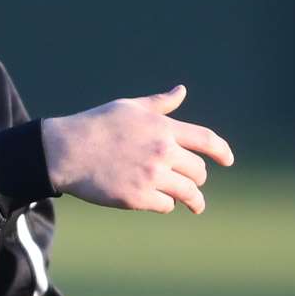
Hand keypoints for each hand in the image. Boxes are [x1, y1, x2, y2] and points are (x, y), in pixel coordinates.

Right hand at [42, 85, 232, 213]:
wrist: (66, 151)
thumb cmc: (96, 125)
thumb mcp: (129, 107)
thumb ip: (160, 103)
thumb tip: (181, 90)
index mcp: (163, 128)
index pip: (207, 140)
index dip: (222, 152)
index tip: (228, 160)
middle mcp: (162, 152)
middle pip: (198, 170)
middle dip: (197, 177)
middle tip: (192, 183)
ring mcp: (151, 176)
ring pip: (187, 193)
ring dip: (192, 199)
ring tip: (194, 205)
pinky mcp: (137, 197)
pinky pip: (165, 205)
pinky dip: (165, 204)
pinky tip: (159, 202)